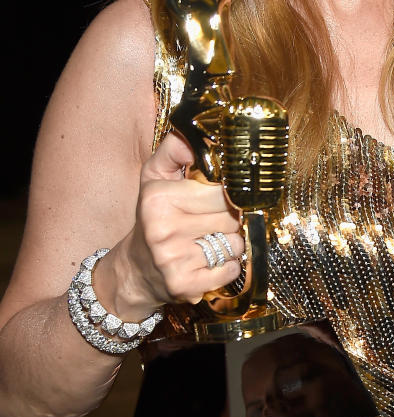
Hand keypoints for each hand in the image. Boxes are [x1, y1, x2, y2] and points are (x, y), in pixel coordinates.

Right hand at [103, 132, 244, 314]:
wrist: (135, 270)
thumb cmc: (154, 217)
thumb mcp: (155, 177)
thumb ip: (176, 149)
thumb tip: (202, 131)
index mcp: (159, 198)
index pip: (222, 191)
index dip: (230, 194)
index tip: (225, 197)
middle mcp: (164, 228)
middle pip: (232, 218)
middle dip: (232, 219)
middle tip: (216, 221)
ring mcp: (174, 259)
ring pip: (235, 244)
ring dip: (230, 244)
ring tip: (210, 241)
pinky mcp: (185, 285)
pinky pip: (231, 270)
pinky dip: (227, 267)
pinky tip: (209, 262)